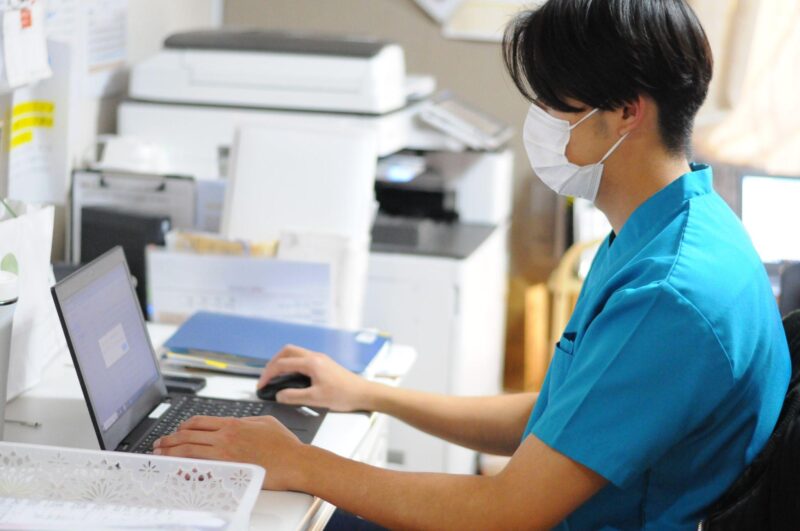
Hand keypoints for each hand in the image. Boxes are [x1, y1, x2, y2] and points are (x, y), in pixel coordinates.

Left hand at [153, 415, 307, 490]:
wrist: (295, 462)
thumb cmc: (285, 445)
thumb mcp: (265, 422)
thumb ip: (247, 421)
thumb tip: (237, 422)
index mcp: (234, 423)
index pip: (199, 421)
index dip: (183, 426)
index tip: (176, 431)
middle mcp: (226, 436)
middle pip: (188, 435)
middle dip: (169, 439)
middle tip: (159, 444)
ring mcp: (226, 452)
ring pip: (188, 449)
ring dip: (171, 451)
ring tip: (160, 455)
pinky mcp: (228, 468)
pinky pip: (199, 467)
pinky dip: (184, 467)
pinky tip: (176, 469)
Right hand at [257, 345, 376, 411]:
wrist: (363, 393)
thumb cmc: (344, 395)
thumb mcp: (316, 399)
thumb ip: (294, 397)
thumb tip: (279, 395)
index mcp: (311, 363)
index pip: (282, 364)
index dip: (268, 374)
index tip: (261, 385)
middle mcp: (315, 357)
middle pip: (287, 351)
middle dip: (273, 362)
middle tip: (266, 377)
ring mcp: (320, 358)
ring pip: (295, 352)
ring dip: (282, 361)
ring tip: (275, 376)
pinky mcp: (324, 363)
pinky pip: (302, 358)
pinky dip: (292, 364)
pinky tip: (291, 376)